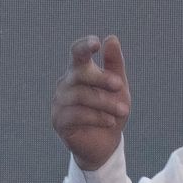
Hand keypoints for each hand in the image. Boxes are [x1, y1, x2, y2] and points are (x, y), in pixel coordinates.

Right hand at [51, 34, 130, 169]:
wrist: (105, 143)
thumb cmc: (111, 111)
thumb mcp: (118, 88)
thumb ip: (115, 64)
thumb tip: (111, 38)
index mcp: (78, 71)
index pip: (77, 53)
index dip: (84, 46)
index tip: (96, 43)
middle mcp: (65, 83)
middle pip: (79, 73)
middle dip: (101, 79)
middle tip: (120, 85)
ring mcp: (59, 102)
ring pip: (81, 96)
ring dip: (105, 103)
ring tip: (123, 111)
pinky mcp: (58, 120)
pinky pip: (76, 114)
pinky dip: (96, 117)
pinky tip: (110, 122)